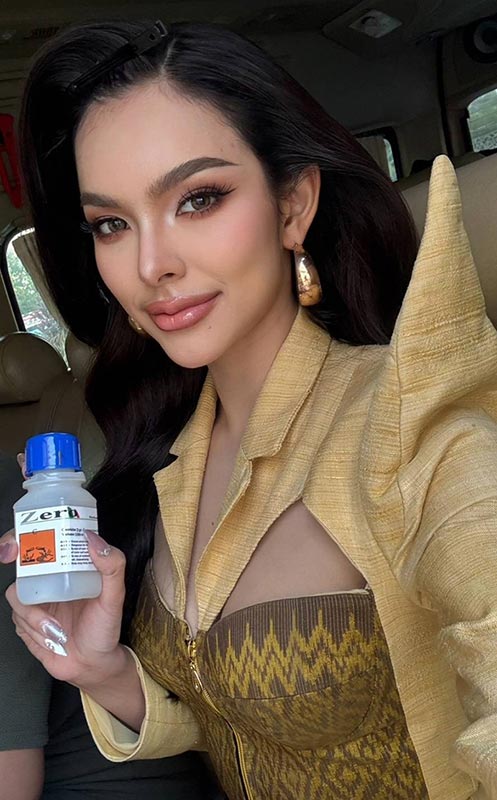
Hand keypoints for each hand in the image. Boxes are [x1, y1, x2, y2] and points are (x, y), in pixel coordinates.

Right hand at [2, 529, 127, 691]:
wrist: (93, 664)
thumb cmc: (104, 628)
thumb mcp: (115, 596)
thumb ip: (112, 566)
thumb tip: (93, 539)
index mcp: (67, 567)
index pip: (41, 542)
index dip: (18, 539)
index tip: (14, 547)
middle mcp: (48, 580)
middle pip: (19, 568)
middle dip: (20, 583)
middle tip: (40, 597)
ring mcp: (34, 601)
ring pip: (17, 598)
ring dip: (36, 618)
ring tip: (58, 630)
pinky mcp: (25, 622)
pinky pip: (18, 620)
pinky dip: (35, 632)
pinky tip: (53, 638)